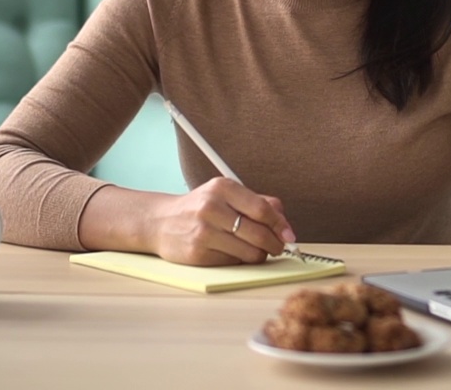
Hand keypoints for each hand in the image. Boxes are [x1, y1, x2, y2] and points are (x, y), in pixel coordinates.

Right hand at [148, 177, 296, 265]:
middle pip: (258, 233)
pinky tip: (235, 253)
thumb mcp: (226, 195)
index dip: (280, 225)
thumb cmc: (200, 208)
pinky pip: (233, 262)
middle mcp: (211, 207)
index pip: (262, 208)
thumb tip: (284, 223)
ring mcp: (203, 231)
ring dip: (260, 255)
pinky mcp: (197, 253)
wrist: (161, 222)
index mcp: (223, 187)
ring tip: (257, 251)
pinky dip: (240, 261)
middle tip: (278, 247)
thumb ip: (257, 202)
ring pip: (249, 252)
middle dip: (274, 244)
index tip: (289, 234)